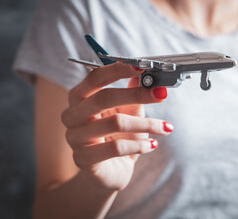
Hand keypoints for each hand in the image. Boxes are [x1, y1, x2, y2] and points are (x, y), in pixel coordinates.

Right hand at [61, 63, 172, 190]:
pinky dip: (140, 145)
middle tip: (161, 94)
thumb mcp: (129, 110)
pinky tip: (152, 145)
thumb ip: (134, 92)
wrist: (112, 170)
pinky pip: (116, 148)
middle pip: (103, 98)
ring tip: (165, 127)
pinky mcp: (83, 159)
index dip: (118, 70)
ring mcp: (75, 138)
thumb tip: (145, 74)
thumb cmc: (119, 136)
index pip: (95, 78)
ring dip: (146, 124)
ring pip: (115, 123)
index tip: (142, 67)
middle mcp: (72, 115)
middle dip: (136, 94)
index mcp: (80, 98)